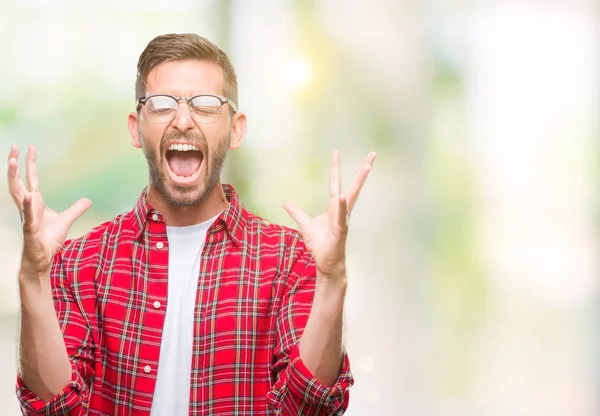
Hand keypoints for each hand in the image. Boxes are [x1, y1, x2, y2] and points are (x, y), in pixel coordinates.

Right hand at [7, 145, 91, 275]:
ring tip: (12, 162)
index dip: (29, 163)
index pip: (31, 179)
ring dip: (14, 178)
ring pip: (18, 194)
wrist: (42, 258)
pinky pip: (28, 215)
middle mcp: (28, 207)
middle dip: (14, 164)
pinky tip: (28, 196)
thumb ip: (75, 209)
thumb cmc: (48, 240)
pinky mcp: (30, 229)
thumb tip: (88, 200)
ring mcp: (27, 217)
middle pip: (19, 181)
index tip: (29, 147)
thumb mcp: (66, 220)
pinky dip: (27, 205)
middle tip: (13, 146)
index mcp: (35, 203)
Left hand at [284, 150, 375, 280]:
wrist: (325, 263)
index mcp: (334, 207)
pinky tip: (342, 196)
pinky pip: (342, 216)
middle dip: (363, 171)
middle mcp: (341, 210)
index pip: (336, 183)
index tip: (336, 152)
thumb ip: (297, 212)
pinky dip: (342, 207)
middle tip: (372, 154)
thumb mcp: (305, 225)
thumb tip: (287, 203)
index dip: (335, 168)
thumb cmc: (320, 245)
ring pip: (351, 197)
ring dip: (360, 182)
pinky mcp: (341, 231)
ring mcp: (343, 220)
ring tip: (368, 167)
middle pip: (353, 186)